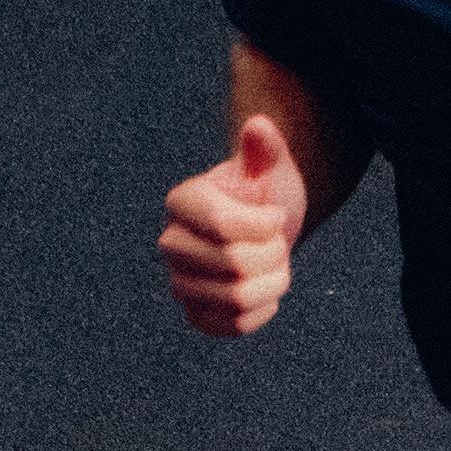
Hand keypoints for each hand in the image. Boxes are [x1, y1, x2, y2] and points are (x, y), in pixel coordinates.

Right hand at [159, 113, 308, 336]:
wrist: (266, 232)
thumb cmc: (266, 194)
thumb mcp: (272, 168)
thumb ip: (265, 148)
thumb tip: (259, 124)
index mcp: (183, 201)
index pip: (223, 225)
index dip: (265, 225)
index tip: (275, 216)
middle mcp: (171, 243)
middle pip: (233, 264)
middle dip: (274, 254)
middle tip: (279, 243)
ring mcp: (180, 282)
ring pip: (235, 299)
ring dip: (273, 283)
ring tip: (275, 266)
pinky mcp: (196, 315)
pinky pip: (231, 326)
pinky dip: (261, 311)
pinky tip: (266, 292)